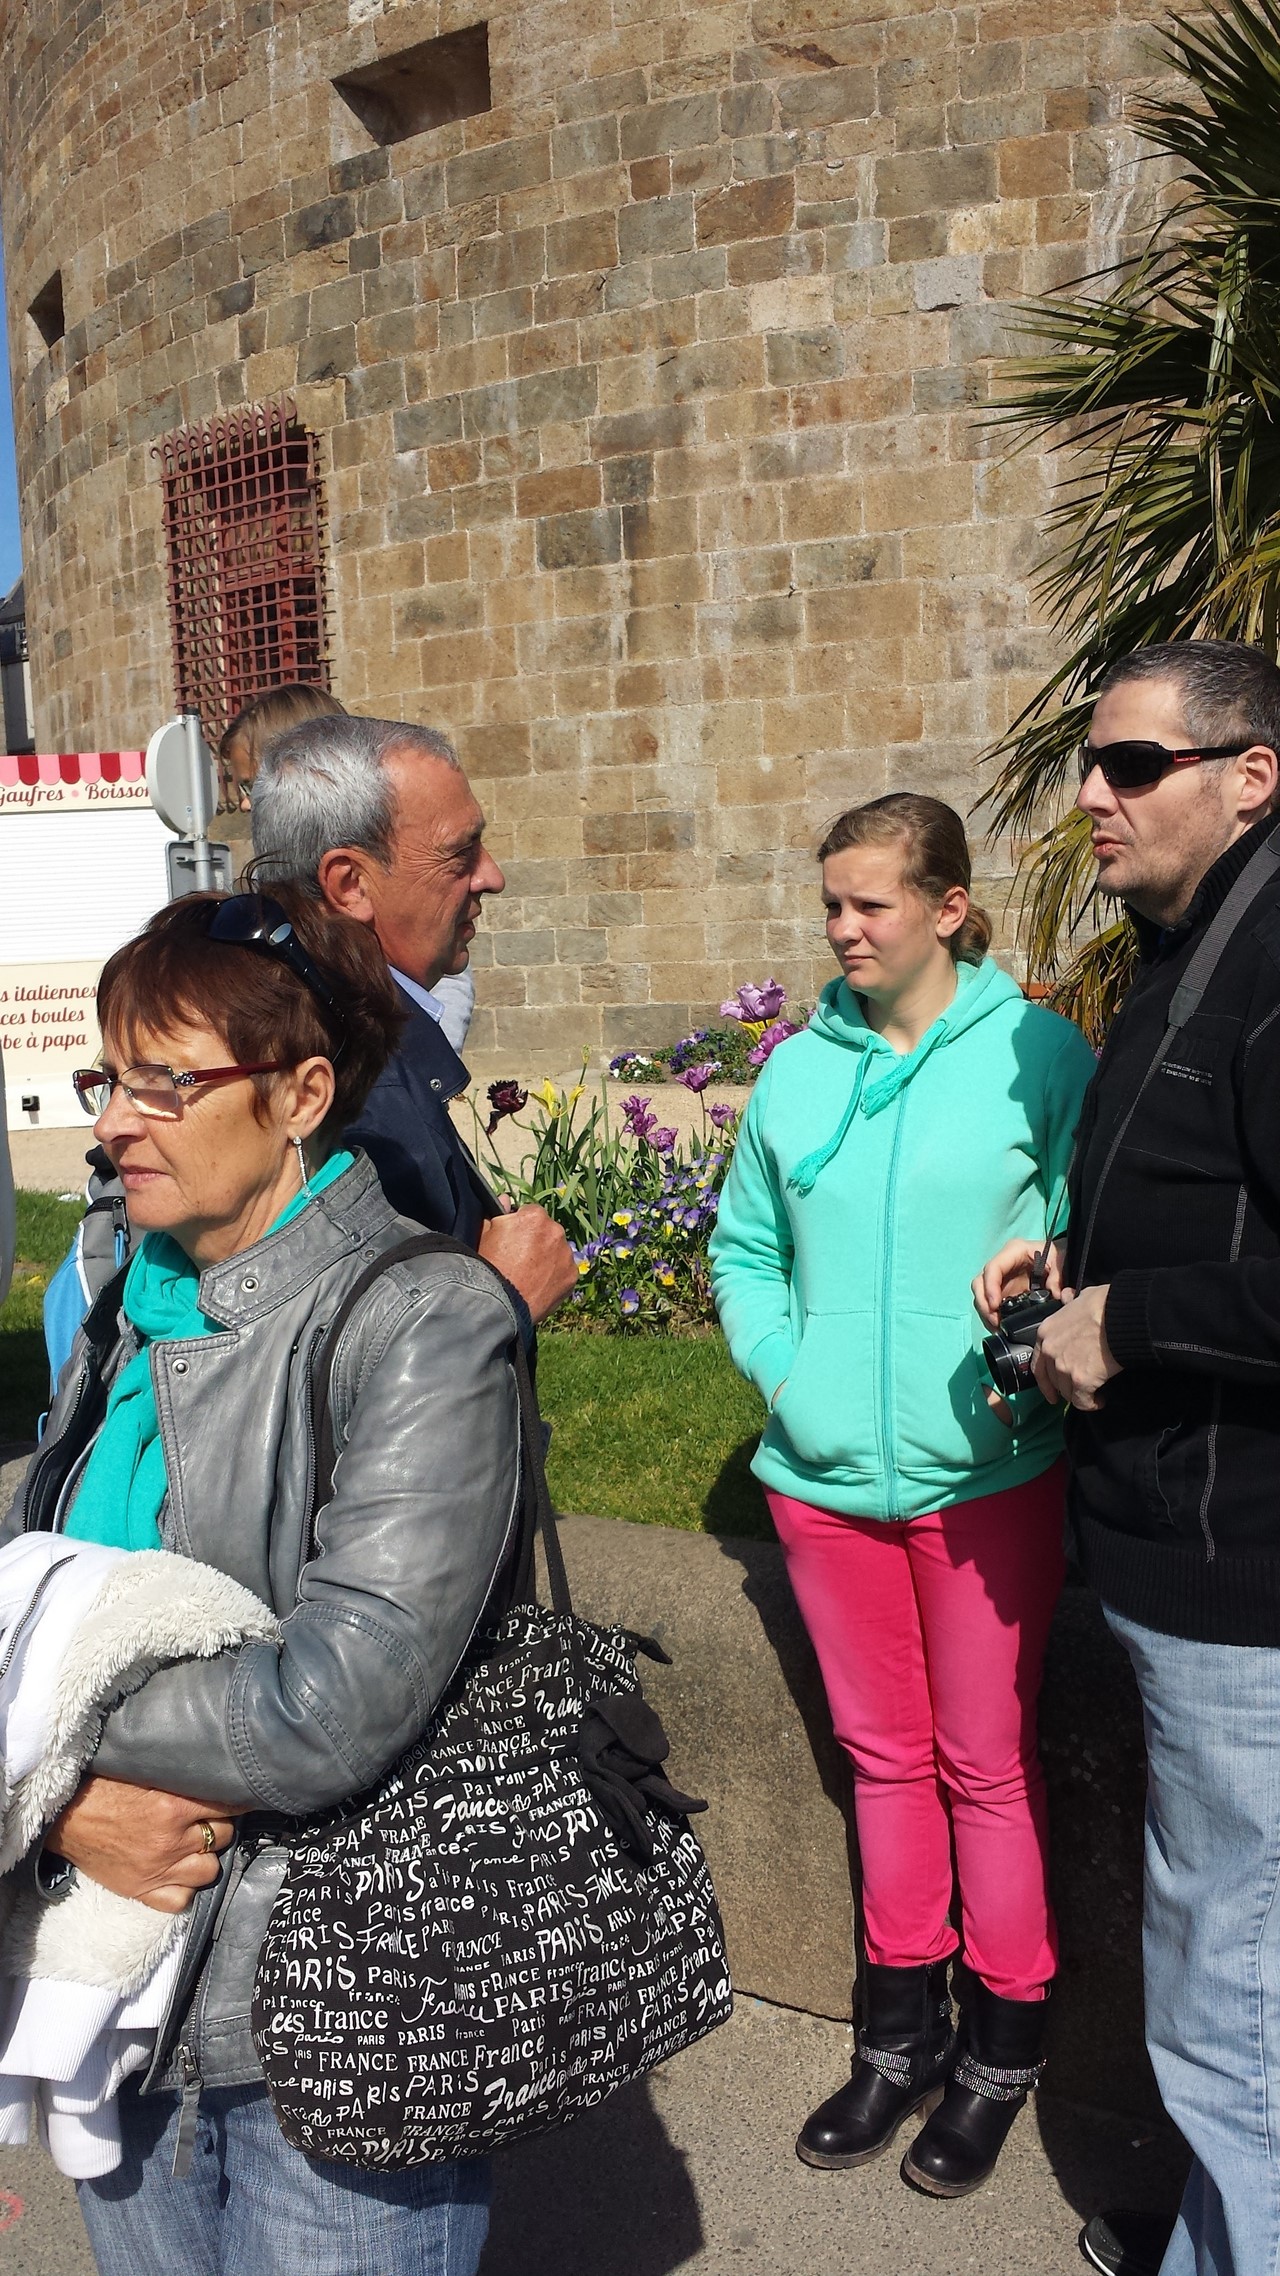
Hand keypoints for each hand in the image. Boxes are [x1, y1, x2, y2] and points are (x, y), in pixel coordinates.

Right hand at [47, 1776, 235, 1913]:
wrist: (64, 1816)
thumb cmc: (103, 1787)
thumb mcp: (146, 1774)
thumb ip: (180, 1780)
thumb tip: (216, 1774)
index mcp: (172, 1807)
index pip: (227, 1807)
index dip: (236, 1800)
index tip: (240, 1796)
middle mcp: (170, 1842)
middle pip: (221, 1837)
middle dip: (218, 1826)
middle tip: (207, 1818)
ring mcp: (157, 1871)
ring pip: (208, 1870)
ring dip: (205, 1856)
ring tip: (194, 1845)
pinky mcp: (141, 1891)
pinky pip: (181, 1900)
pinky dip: (184, 1888)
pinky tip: (179, 1872)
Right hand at [478, 1204, 577, 1324]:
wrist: (499, 1303)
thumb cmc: (488, 1266)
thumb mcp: (484, 1234)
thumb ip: (498, 1214)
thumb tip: (505, 1199)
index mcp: (534, 1216)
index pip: (530, 1213)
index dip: (520, 1226)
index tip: (512, 1240)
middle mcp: (555, 1230)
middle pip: (547, 1230)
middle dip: (537, 1240)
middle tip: (520, 1259)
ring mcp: (566, 1254)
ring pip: (557, 1250)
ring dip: (548, 1257)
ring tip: (529, 1274)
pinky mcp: (572, 1275)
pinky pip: (564, 1270)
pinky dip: (555, 1275)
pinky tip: (539, 1285)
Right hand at [972, 1237, 1066, 1329]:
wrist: (1061, 1259)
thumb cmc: (1058, 1254)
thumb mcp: (1061, 1259)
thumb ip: (1057, 1276)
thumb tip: (1054, 1295)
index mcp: (1013, 1252)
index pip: (992, 1268)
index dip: (990, 1287)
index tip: (995, 1306)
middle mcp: (1002, 1265)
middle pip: (980, 1283)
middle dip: (984, 1304)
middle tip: (994, 1321)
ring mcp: (1001, 1279)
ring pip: (982, 1295)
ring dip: (986, 1312)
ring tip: (998, 1327)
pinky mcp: (1003, 1291)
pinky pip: (990, 1304)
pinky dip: (992, 1316)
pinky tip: (1000, 1326)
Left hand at [1032, 1284, 1119, 1411]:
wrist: (1123, 1316)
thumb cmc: (1106, 1304)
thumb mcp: (1081, 1297)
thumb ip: (1071, 1302)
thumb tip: (1070, 1298)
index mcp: (1046, 1332)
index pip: (1038, 1363)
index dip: (1045, 1379)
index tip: (1050, 1390)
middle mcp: (1050, 1351)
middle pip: (1052, 1380)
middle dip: (1064, 1388)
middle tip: (1076, 1392)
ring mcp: (1064, 1367)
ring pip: (1066, 1392)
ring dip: (1079, 1396)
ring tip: (1094, 1395)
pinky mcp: (1080, 1380)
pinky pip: (1082, 1401)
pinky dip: (1091, 1404)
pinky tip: (1100, 1400)